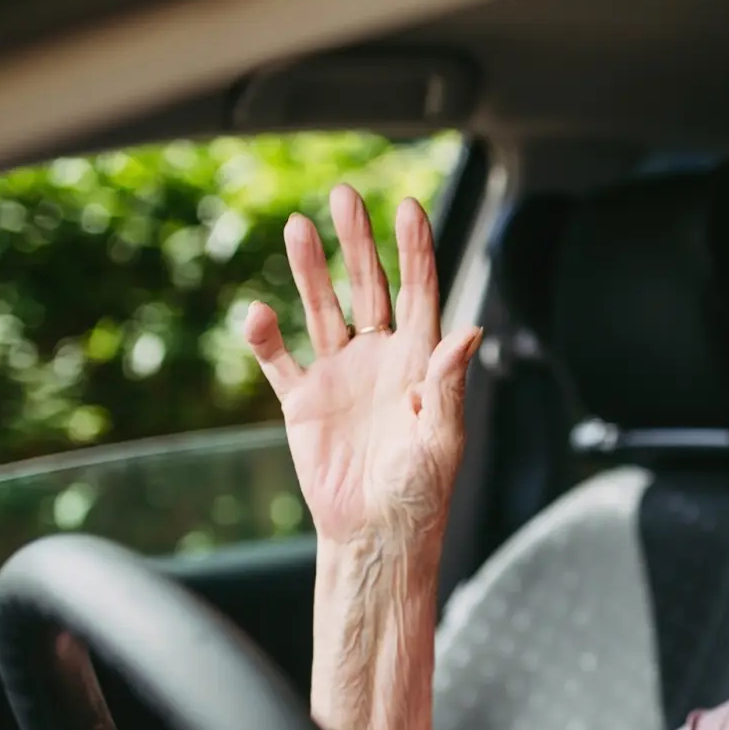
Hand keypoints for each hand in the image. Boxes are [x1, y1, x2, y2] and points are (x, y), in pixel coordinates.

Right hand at [244, 185, 483, 546]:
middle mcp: (380, 358)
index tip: (408, 207)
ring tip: (297, 227)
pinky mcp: (302, 401)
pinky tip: (258, 311)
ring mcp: (339, 375)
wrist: (377, 534)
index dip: (414, 251)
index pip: (419, 293)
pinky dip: (266, 337)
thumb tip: (470, 329)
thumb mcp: (443, 438)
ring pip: (323, 308)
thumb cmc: (421, 493)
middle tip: (343, 195)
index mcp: (420, 362)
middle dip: (357, 243)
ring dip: (310, 270)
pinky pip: (280, 360)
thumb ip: (448, 382)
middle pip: (368, 287)